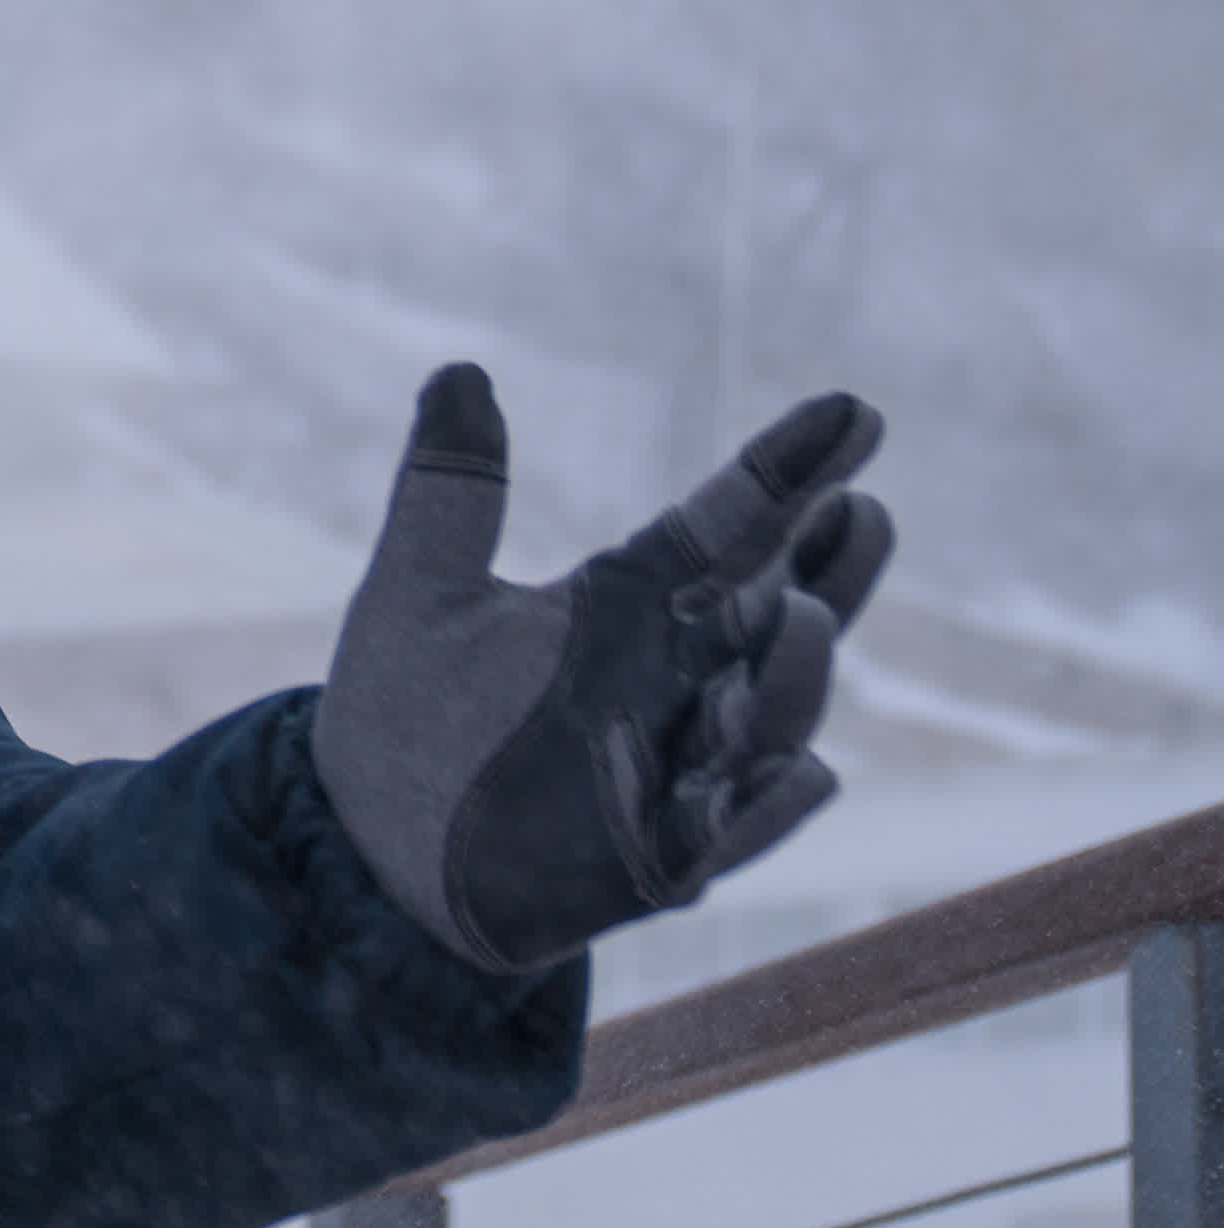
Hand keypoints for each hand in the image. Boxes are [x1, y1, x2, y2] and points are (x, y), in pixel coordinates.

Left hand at [314, 365, 892, 973]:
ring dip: (796, 680)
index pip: (728, 527)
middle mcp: (674, 679)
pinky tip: (801, 774)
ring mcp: (676, 768)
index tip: (854, 410)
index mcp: (628, 605)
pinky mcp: (657, 856)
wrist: (366, 844)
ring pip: (771, 722)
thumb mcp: (419, 590)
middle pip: (780, 617)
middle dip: (830, 572)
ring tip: (800, 620)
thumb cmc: (407, 714)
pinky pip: (731, 832)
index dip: (788, 472)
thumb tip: (460, 371)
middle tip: (861, 515)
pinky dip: (766, 807)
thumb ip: (450, 490)